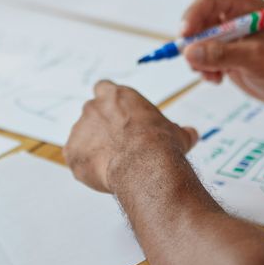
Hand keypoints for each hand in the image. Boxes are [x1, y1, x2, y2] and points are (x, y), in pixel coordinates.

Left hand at [64, 80, 197, 193]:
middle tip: (118, 147)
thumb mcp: (177, 134)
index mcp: (117, 96)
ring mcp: (79, 128)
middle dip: (101, 130)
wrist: (144, 164)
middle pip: (91, 115)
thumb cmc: (161, 144)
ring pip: (82, 138)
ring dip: (93, 148)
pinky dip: (86, 166)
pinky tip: (103, 175)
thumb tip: (191, 134)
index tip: (116, 117)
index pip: (104, 89)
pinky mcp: (71, 151)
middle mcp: (94, 107)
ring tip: (114, 165)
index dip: (109, 104)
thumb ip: (179, 131)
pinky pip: (76, 158)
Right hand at [179, 0, 263, 112]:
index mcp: (245, 8)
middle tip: (192, 61)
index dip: (194, 14)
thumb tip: (189, 52)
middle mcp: (235, 19)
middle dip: (193, 41)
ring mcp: (230, 38)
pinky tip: (217, 79)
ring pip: (198, 41)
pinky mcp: (227, 56)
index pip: (210, 0)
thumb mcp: (256, 58)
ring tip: (211, 75)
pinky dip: (203, 69)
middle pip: (199, 20)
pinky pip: (203, 57)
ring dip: (197, 59)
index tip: (185, 34)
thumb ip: (222, 54)